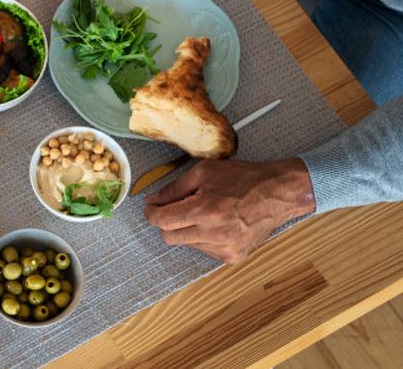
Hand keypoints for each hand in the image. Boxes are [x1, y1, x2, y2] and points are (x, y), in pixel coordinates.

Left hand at [144, 158, 315, 264]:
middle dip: (167, 222)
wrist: (278, 194)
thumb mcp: (203, 172)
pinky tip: (218, 224)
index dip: (151, 213)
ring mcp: (225, 249)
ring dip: (187, 230)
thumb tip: (151, 200)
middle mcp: (214, 234)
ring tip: (206, 213)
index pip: (161, 221)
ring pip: (186, 244)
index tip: (152, 207)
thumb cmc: (242, 178)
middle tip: (177, 208)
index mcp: (205, 210)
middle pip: (169, 237)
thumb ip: (173, 189)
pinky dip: (204, 238)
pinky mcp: (234, 257)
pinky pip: (204, 250)